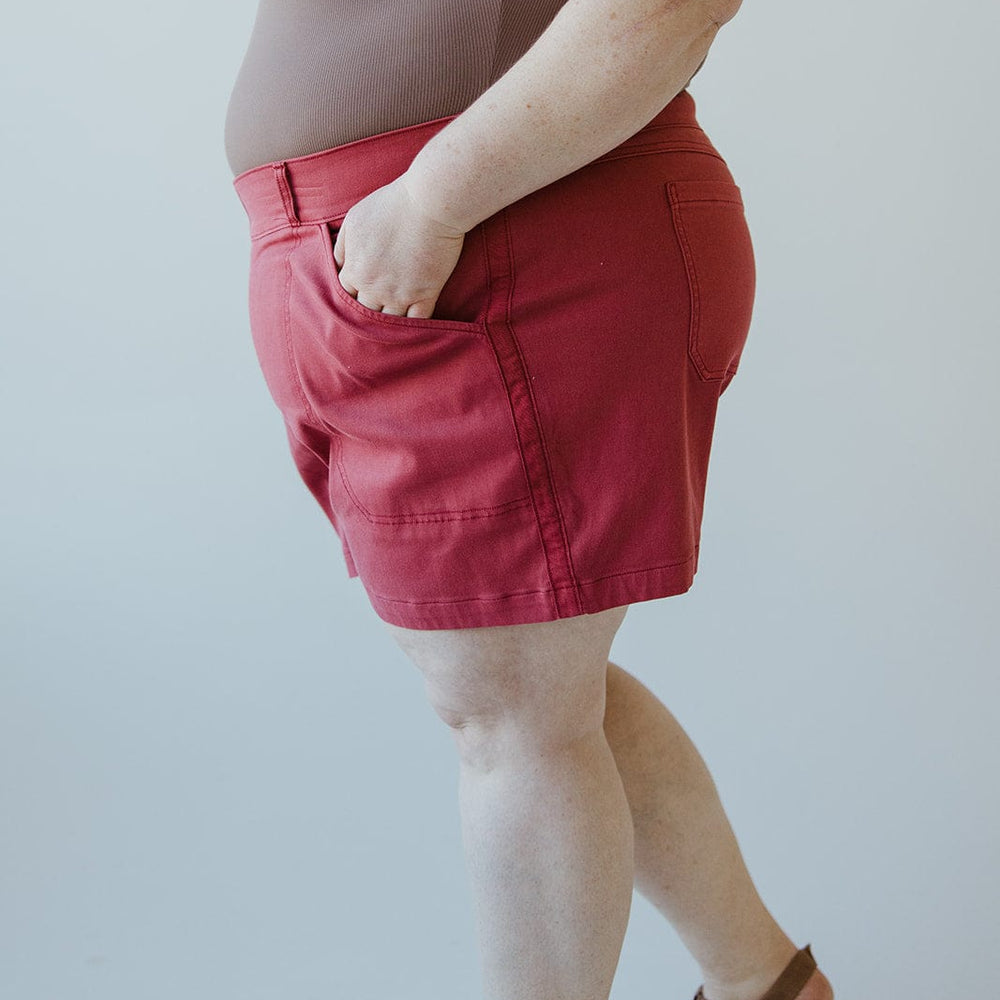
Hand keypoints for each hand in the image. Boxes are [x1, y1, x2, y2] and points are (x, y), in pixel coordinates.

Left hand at [332, 174, 466, 318]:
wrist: (428, 203)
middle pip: (364, 314)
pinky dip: (415, 326)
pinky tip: (415, 325)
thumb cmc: (391, 205)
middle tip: (373, 314)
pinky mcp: (426, 295)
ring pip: (389, 322)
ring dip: (389, 323)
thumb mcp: (354, 219)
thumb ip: (343, 246)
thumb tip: (337, 265)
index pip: (344, 296)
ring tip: (392, 325)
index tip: (358, 295)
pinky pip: (417, 321)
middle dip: (366, 314)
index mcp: (355, 270)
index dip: (350, 297)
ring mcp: (400, 294)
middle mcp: (374, 288)